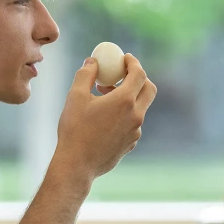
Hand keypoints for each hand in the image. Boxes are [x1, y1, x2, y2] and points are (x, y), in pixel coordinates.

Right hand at [54, 54, 156, 178]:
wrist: (77, 164)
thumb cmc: (74, 129)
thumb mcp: (75, 96)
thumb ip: (86, 74)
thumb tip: (93, 62)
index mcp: (125, 101)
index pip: (139, 74)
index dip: (133, 62)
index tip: (125, 58)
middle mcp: (136, 115)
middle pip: (149, 89)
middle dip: (138, 78)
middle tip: (122, 74)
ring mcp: (136, 131)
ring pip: (140, 107)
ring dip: (128, 97)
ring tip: (104, 96)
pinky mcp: (131, 143)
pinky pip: (133, 123)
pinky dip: (125, 114)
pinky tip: (105, 117)